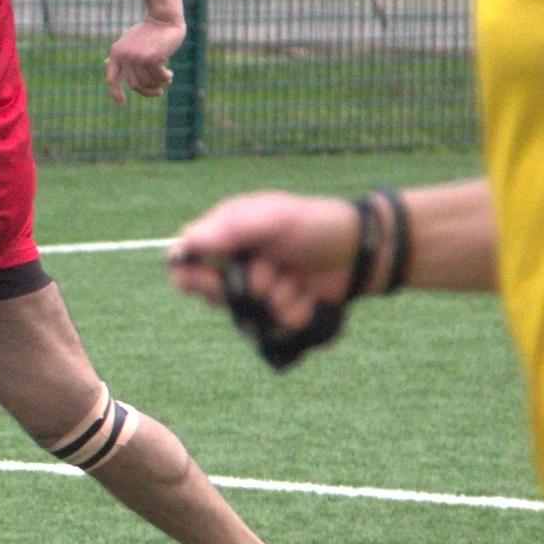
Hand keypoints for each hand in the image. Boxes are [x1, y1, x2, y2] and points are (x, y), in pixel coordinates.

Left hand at [104, 15, 181, 104]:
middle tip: (158, 92)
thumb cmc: (147, 31)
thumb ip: (119, 54)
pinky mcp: (152, 58)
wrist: (163, 19)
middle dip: (148, 91)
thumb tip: (105, 63)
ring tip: (167, 78)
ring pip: (149, 82)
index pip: (111, 79)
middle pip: (135, 85)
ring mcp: (137, 57)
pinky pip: (159, 77)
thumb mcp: (129, 41)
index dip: (115, 93)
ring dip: (159, 83)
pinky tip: (169, 74)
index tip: (122, 104)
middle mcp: (124, 56)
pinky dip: (166, 78)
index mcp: (115, 53)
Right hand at [167, 190, 363, 326]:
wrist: (360, 247)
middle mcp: (237, 267)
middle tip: (274, 268)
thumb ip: (227, 230)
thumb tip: (183, 245)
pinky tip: (311, 293)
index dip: (195, 279)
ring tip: (298, 277)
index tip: (217, 282)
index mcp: (224, 239)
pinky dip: (298, 310)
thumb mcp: (270, 218)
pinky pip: (279, 326)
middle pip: (217, 297)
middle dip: (251, 286)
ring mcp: (260, 292)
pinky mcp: (282, 312)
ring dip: (280, 298)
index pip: (185, 266)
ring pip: (252, 316)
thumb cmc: (313, 224)